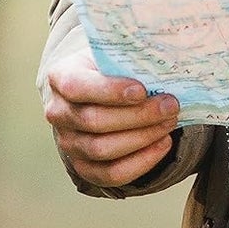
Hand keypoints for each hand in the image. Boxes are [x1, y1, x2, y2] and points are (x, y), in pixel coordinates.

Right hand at [43, 47, 179, 187]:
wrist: (99, 94)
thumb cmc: (111, 70)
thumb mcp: (114, 54)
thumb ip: (131, 57)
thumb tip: (166, 61)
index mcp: (60, 77)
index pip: (77, 87)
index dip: (109, 91)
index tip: (142, 90)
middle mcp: (58, 112)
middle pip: (94, 121)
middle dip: (138, 115)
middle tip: (170, 106)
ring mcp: (68, 142)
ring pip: (103, 149)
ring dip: (143, 137)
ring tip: (169, 122)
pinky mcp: (84, 167)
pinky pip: (112, 173)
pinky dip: (142, 161)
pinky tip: (163, 143)